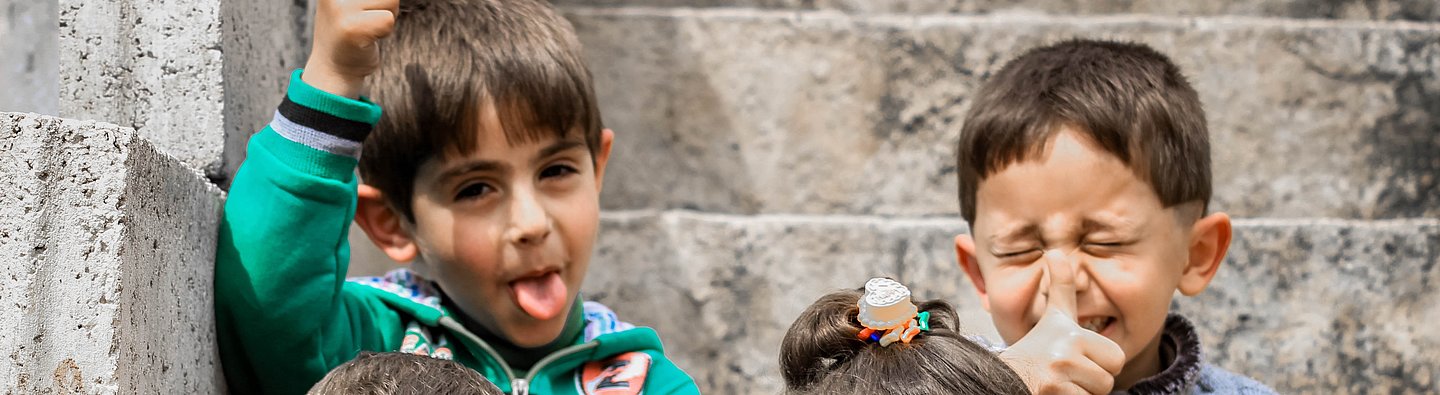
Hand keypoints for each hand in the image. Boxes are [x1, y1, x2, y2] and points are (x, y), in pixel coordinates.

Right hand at [302, 0, 399, 97]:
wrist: (333, 68)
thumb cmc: (350, 28)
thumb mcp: (357, 0)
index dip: (379, 0)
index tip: (370, 11)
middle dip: (386, 3)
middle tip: (367, 17)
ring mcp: (340, 8)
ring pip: (391, 0)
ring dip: (387, 15)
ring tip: (367, 26)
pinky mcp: (351, 27)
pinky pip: (388, 20)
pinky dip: (385, 30)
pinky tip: (367, 38)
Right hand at [999, 250, 1125, 393]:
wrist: (1003, 376)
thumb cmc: (1036, 348)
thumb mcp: (1052, 316)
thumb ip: (1061, 286)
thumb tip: (1056, 251)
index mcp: (1071, 335)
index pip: (1117, 358)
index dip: (1101, 361)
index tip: (1077, 358)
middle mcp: (1065, 356)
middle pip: (1109, 379)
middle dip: (1093, 379)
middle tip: (1069, 372)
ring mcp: (1058, 380)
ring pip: (1097, 393)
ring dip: (1082, 392)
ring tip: (1062, 383)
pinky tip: (1056, 393)